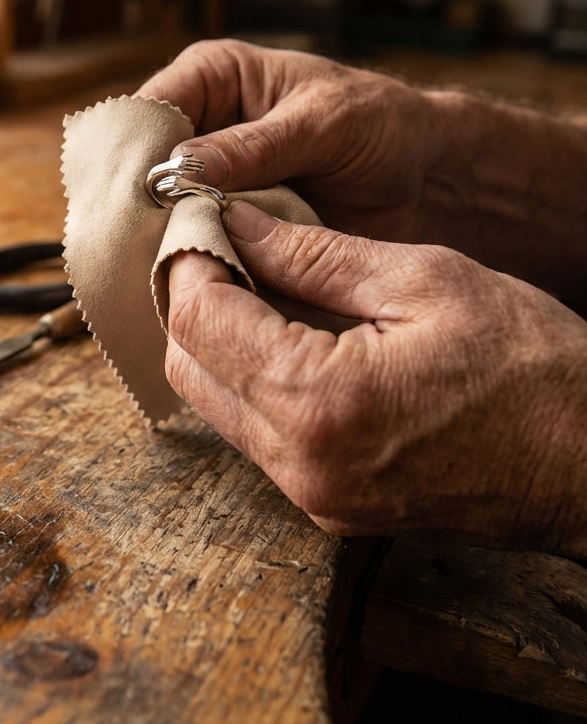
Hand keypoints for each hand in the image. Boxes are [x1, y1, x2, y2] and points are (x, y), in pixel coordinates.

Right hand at [136, 39, 437, 243]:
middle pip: (143, 167)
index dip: (133, 155)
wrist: (423, 176)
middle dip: (142, 207)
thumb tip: (178, 167)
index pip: (148, 112)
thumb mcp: (323, 123)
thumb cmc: (380, 123)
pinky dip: (195, 263)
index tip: (131, 202)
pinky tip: (188, 287)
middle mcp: (200, 127)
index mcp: (212, 79)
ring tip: (162, 273)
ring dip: (165, 242)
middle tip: (139, 249)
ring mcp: (209, 180)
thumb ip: (254, 145)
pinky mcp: (227, 222)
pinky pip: (196, 242)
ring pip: (162, 212)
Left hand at [163, 200, 586, 556]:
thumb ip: (315, 254)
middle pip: (188, 367)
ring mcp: (310, 493)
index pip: (197, 320)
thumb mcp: (427, 280)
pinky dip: (251, 380)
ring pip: (215, 403)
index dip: (190, 259)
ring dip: (217, 341)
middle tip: (227, 249)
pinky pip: (254, 433)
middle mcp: (299, 462)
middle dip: (193, 299)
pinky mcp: (327, 504)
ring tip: (255, 286)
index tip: (204, 220)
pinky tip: (283, 337)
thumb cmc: (534, 368)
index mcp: (318, 401)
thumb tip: (239, 223)